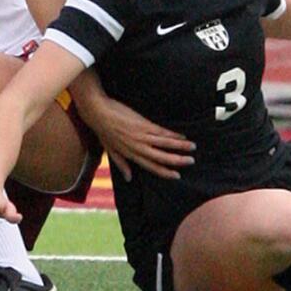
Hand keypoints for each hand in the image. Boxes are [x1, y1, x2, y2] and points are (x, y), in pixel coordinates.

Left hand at [76, 93, 194, 181]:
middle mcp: (138, 148)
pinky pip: (161, 131)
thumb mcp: (110, 150)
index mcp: (131, 155)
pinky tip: (181, 135)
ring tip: (192, 147)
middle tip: (191, 161)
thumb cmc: (102, 130)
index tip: (177, 175)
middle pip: (162, 157)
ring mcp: (141, 136)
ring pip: (165, 144)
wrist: (98, 112)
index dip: (165, 172)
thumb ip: (121, 164)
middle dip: (177, 160)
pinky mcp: (143, 124)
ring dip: (180, 146)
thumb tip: (129, 178)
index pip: (151, 166)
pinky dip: (173, 134)